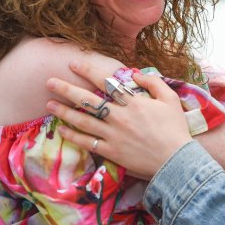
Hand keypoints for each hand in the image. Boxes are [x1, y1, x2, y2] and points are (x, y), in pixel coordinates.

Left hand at [45, 65, 190, 179]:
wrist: (175, 160)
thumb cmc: (175, 129)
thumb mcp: (170, 99)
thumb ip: (153, 82)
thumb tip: (135, 74)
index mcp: (133, 102)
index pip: (105, 82)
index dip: (88, 71)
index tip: (73, 64)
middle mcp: (119, 116)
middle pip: (88, 100)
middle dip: (67, 89)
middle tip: (49, 82)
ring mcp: (113, 135)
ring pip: (83, 121)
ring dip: (64, 111)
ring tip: (49, 104)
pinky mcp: (111, 151)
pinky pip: (87, 142)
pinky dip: (73, 136)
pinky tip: (62, 129)